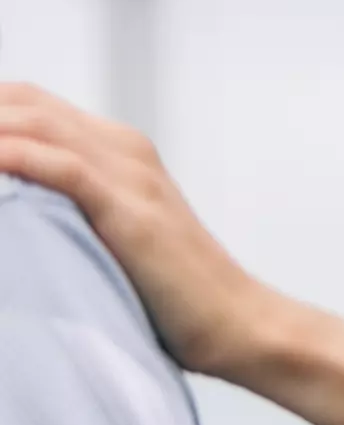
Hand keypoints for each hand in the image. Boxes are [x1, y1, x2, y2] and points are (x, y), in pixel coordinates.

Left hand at [0, 83, 281, 376]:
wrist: (239, 324)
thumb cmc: (173, 301)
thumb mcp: (111, 240)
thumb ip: (65, 214)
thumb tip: (11, 219)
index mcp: (117, 150)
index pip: (22, 102)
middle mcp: (122, 148)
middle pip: (16, 100)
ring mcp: (130, 175)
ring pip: (27, 123)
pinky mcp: (132, 209)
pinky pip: (57, 165)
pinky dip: (6, 157)